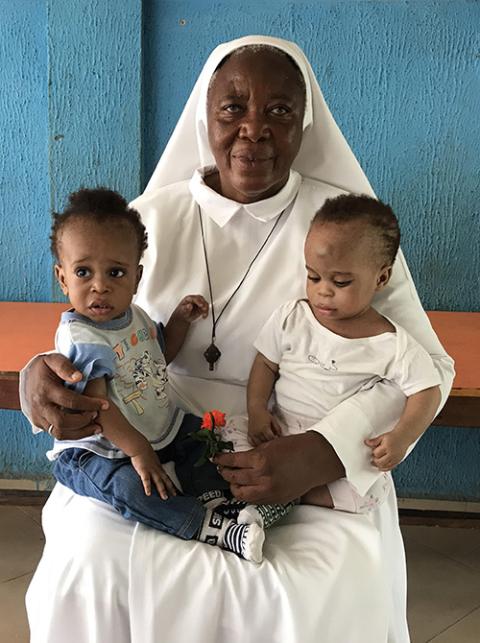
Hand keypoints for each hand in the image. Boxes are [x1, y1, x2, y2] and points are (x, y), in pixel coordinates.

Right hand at [21, 353, 107, 438]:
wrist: (26, 377)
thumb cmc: (45, 367)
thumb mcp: (54, 359)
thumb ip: (66, 367)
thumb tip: (79, 377)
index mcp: (45, 390)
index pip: (70, 401)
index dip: (90, 404)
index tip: (105, 404)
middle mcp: (40, 406)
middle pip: (63, 422)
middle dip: (84, 421)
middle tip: (97, 415)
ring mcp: (38, 417)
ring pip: (59, 433)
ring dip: (80, 433)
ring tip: (96, 427)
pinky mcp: (39, 424)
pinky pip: (57, 434)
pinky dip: (73, 434)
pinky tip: (86, 429)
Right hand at [130, 447, 177, 498]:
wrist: (140, 447)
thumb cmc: (144, 452)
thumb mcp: (152, 458)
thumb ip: (153, 465)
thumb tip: (153, 468)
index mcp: (158, 467)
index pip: (167, 477)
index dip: (171, 484)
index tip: (175, 490)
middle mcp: (157, 469)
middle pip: (165, 480)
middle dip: (170, 488)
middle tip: (174, 496)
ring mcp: (151, 470)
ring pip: (159, 481)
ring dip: (162, 490)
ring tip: (165, 498)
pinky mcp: (144, 471)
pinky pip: (146, 480)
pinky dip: (148, 487)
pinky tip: (148, 494)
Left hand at [172, 295, 208, 323]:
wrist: (183, 317)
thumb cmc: (182, 312)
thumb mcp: (182, 311)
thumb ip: (186, 308)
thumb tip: (189, 305)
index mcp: (189, 298)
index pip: (194, 298)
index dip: (198, 301)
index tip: (201, 305)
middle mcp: (194, 299)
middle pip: (201, 299)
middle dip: (204, 304)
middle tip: (204, 309)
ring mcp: (198, 303)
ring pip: (205, 303)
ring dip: (206, 309)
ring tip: (204, 314)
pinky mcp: (201, 307)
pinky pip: (206, 308)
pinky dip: (206, 312)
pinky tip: (204, 316)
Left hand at [214, 431, 343, 503]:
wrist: (315, 460)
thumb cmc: (294, 447)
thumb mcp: (269, 445)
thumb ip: (253, 455)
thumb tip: (237, 460)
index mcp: (259, 460)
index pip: (232, 462)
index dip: (221, 460)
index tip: (216, 459)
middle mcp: (261, 478)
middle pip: (233, 478)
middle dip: (225, 472)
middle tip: (222, 468)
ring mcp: (268, 491)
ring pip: (241, 493)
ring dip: (234, 486)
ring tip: (232, 480)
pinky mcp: (274, 500)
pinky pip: (254, 500)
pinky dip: (247, 494)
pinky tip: (246, 488)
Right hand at [247, 407, 281, 445]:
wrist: (255, 410)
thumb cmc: (264, 414)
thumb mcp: (273, 420)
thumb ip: (277, 428)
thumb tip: (281, 436)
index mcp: (265, 428)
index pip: (271, 438)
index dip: (274, 440)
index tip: (277, 440)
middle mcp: (258, 432)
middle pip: (265, 441)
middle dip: (269, 442)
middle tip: (272, 442)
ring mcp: (253, 433)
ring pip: (258, 443)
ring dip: (263, 444)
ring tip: (266, 443)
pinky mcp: (249, 433)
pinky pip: (251, 442)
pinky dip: (254, 444)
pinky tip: (258, 443)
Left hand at [365, 431, 408, 470]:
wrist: (403, 437)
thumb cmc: (394, 437)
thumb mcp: (382, 437)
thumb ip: (374, 441)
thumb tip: (367, 442)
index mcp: (387, 447)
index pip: (376, 453)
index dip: (373, 452)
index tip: (373, 451)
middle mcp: (392, 454)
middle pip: (380, 462)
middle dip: (375, 460)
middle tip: (373, 458)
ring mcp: (395, 459)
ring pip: (384, 466)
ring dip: (379, 465)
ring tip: (376, 462)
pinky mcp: (398, 461)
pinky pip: (390, 468)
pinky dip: (385, 468)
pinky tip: (381, 467)